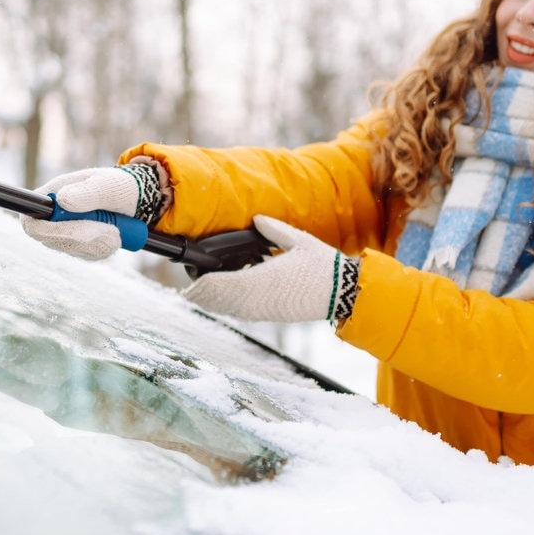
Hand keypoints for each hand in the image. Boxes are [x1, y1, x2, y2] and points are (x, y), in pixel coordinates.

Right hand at [21, 163, 166, 259]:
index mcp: (52, 196)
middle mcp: (53, 217)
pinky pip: (90, 255)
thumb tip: (62, 201)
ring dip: (100, 241)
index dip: (43, 230)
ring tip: (116, 226)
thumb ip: (86, 193)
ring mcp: (65, 234)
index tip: (73, 229)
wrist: (135, 198)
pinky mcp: (80, 247)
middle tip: (112, 229)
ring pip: (74, 250)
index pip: (30, 221)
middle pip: (52, 241)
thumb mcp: (106, 184)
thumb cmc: (118, 185)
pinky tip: (115, 233)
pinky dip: (106, 246)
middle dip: (84, 237)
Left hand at [182, 215, 357, 323]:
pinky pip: (247, 315)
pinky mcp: (276, 316)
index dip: (205, 286)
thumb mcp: (298, 240)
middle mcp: (261, 298)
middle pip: (224, 301)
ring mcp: (268, 310)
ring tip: (201, 300)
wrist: (345, 292)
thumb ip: (273, 230)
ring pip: (234, 311)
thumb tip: (256, 219)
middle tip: (188, 293)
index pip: (225, 284)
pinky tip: (227, 306)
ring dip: (216, 305)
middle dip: (205, 297)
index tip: (191, 284)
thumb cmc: (323, 265)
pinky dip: (232, 310)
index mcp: (264, 278)